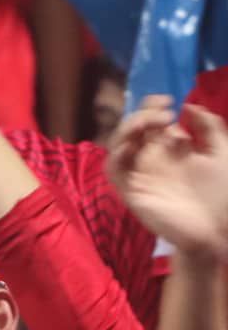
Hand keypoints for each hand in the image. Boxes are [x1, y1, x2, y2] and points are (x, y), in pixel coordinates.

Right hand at [107, 97, 227, 257]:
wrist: (214, 229)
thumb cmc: (219, 194)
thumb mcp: (222, 153)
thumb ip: (209, 128)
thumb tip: (190, 107)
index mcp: (170, 148)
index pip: (151, 121)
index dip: (153, 106)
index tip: (170, 100)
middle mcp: (151, 158)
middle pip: (133, 129)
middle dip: (143, 114)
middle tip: (163, 111)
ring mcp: (139, 174)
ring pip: (118, 144)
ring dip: (128, 128)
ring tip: (150, 122)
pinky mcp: (130, 191)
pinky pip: (113, 170)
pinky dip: (116, 155)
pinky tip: (132, 146)